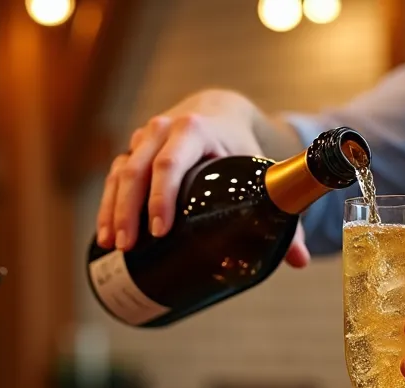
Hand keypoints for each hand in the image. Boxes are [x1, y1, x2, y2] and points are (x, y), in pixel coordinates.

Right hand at [95, 89, 310, 267]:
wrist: (218, 112)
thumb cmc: (239, 144)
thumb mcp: (258, 168)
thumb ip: (280, 211)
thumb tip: (298, 260)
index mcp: (194, 129)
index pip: (171, 162)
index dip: (162, 196)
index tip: (160, 229)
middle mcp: (162, 130)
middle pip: (137, 170)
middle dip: (130, 210)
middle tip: (130, 246)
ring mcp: (143, 140)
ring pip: (120, 173)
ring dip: (113, 210)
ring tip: (115, 245)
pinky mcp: (132, 152)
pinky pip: (113, 177)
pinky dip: (108, 205)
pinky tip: (106, 234)